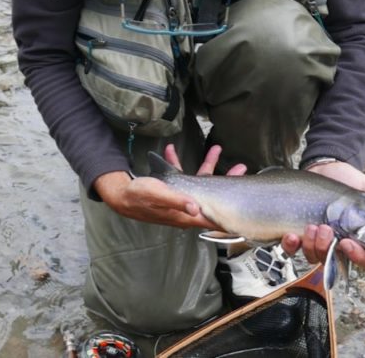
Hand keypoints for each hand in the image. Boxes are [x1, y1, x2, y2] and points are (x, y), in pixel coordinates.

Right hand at [92, 144, 245, 229]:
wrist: (120, 195)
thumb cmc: (138, 197)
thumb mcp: (158, 195)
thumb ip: (177, 201)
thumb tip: (196, 208)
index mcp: (186, 214)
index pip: (213, 216)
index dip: (229, 210)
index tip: (244, 202)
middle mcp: (186, 207)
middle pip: (212, 196)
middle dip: (226, 180)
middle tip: (241, 168)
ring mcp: (179, 198)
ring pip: (199, 183)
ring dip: (206, 165)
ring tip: (215, 149)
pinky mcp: (171, 189)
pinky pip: (180, 175)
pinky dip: (178, 163)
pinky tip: (172, 150)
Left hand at [281, 160, 364, 268]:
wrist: (323, 167)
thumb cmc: (348, 180)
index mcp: (358, 237)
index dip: (357, 257)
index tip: (347, 243)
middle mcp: (338, 243)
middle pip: (334, 262)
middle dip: (327, 248)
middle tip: (324, 228)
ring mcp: (317, 240)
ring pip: (313, 257)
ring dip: (310, 246)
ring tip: (310, 226)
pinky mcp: (298, 233)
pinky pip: (292, 249)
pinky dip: (291, 246)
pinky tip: (291, 235)